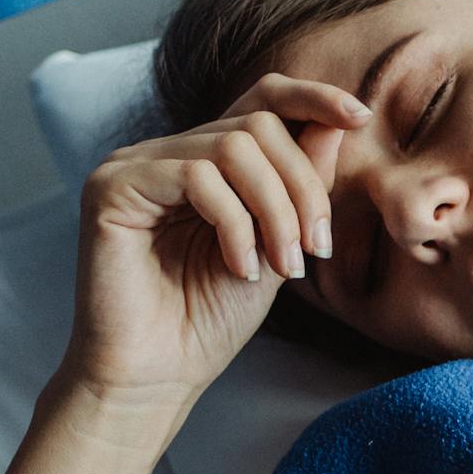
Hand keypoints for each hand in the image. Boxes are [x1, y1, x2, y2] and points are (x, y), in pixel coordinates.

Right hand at [62, 73, 371, 402]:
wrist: (158, 375)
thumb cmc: (211, 318)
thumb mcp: (278, 244)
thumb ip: (301, 185)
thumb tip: (339, 122)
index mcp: (208, 160)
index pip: (262, 99)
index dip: (313, 97)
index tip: (360, 116)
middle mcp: (169, 151)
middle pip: (259, 124)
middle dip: (303, 187)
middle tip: (315, 249)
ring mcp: (136, 164)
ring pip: (234, 147)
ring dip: (276, 210)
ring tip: (282, 266)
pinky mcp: (112, 185)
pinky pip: (196, 175)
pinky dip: (235, 224)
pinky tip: (240, 268)